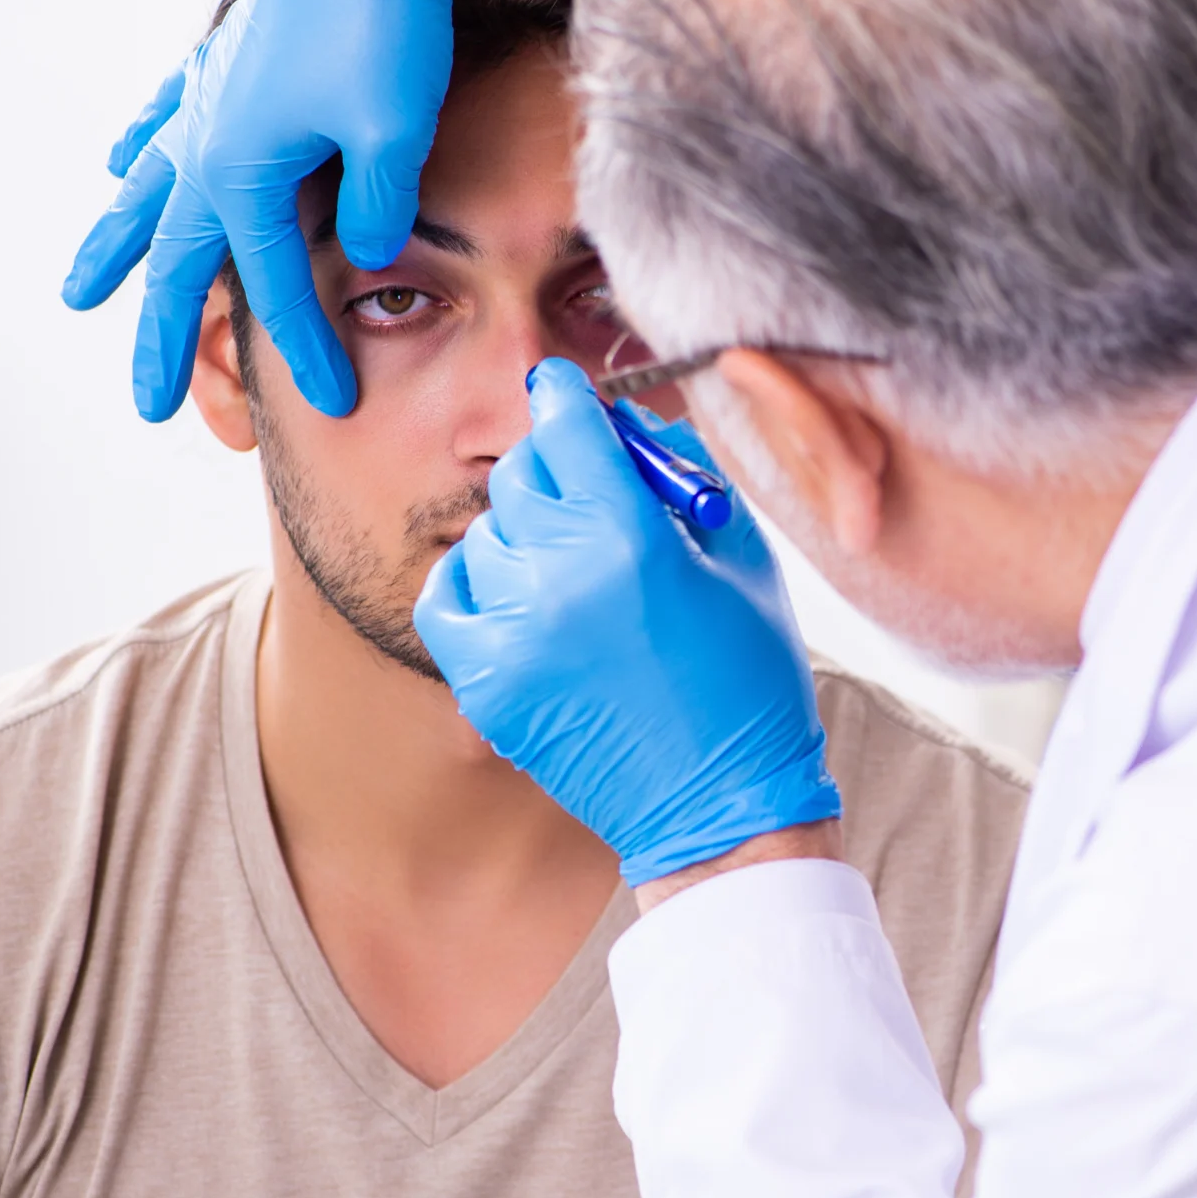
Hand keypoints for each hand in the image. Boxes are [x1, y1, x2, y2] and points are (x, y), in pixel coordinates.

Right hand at [62, 0, 480, 419]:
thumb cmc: (386, 23)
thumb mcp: (394, 131)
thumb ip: (374, 205)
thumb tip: (364, 254)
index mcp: (242, 167)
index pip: (273, 283)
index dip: (304, 348)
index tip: (336, 401)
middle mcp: (207, 137)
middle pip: (175, 257)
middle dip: (162, 335)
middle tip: (146, 402)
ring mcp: (209, 94)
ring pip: (149, 188)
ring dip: (116, 244)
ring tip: (81, 293)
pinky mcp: (226, 56)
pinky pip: (168, 113)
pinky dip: (142, 144)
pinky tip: (119, 160)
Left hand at [414, 360, 841, 887]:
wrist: (722, 805)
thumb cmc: (749, 678)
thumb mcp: (742, 557)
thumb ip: (680, 475)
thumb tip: (626, 420)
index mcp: (632, 539)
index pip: (567, 424)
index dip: (566, 397)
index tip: (564, 392)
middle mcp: (561, 578)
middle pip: (523, 472)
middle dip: (560, 472)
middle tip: (597, 502)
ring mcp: (513, 633)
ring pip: (488, 532)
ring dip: (528, 536)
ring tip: (577, 575)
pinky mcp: (484, 682)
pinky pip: (447, 593)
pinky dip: (479, 584)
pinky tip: (522, 598)